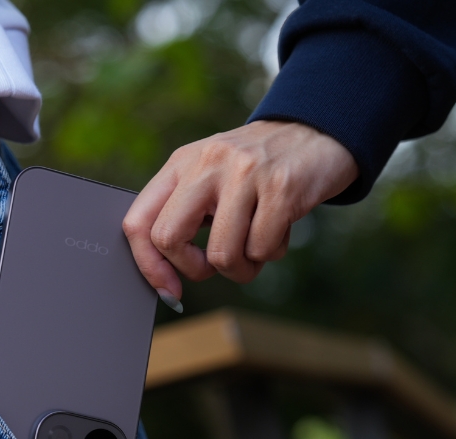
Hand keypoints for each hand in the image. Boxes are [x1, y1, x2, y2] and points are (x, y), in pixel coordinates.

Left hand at [123, 120, 357, 307]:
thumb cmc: (257, 170)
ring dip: (241, 268)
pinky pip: (262, 249)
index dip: (148, 265)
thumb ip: (183, 213)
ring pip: (221, 255)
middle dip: (193, 269)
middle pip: (168, 239)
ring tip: (256, 247)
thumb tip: (162, 275)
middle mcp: (206, 163)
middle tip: (215, 265)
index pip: (138, 221)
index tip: (168, 289)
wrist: (317, 132)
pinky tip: (280, 227)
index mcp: (181, 163)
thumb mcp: (210, 177)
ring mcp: (244, 173)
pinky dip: (272, 252)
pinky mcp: (281, 187)